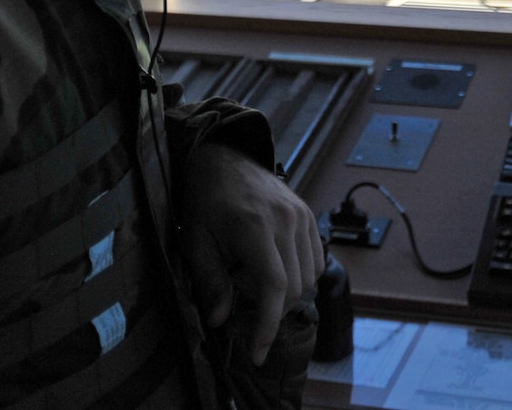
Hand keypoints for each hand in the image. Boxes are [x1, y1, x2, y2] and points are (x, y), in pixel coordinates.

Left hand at [179, 143, 323, 364]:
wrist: (225, 158)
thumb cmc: (205, 200)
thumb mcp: (196, 240)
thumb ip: (210, 280)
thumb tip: (219, 320)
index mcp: (254, 228)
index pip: (275, 285)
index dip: (269, 324)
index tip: (258, 353)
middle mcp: (286, 221)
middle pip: (294, 287)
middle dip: (272, 312)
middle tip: (245, 314)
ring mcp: (301, 216)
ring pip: (309, 277)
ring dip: (287, 295)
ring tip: (256, 288)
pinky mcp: (308, 215)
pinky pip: (316, 260)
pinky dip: (301, 277)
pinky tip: (276, 273)